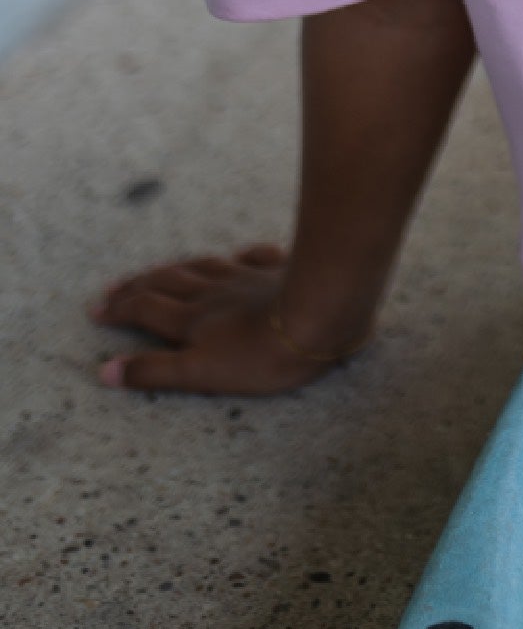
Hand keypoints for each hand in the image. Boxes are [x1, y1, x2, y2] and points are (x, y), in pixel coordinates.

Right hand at [88, 242, 370, 396]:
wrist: (319, 314)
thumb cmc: (261, 355)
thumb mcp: (201, 373)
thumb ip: (155, 371)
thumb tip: (106, 371)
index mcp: (193, 318)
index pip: (145, 308)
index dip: (119, 308)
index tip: (96, 308)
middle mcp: (214, 292)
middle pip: (168, 282)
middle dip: (138, 285)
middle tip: (114, 287)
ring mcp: (248, 277)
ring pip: (203, 267)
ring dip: (177, 269)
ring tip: (162, 270)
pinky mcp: (280, 269)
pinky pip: (255, 257)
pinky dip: (240, 256)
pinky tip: (239, 255)